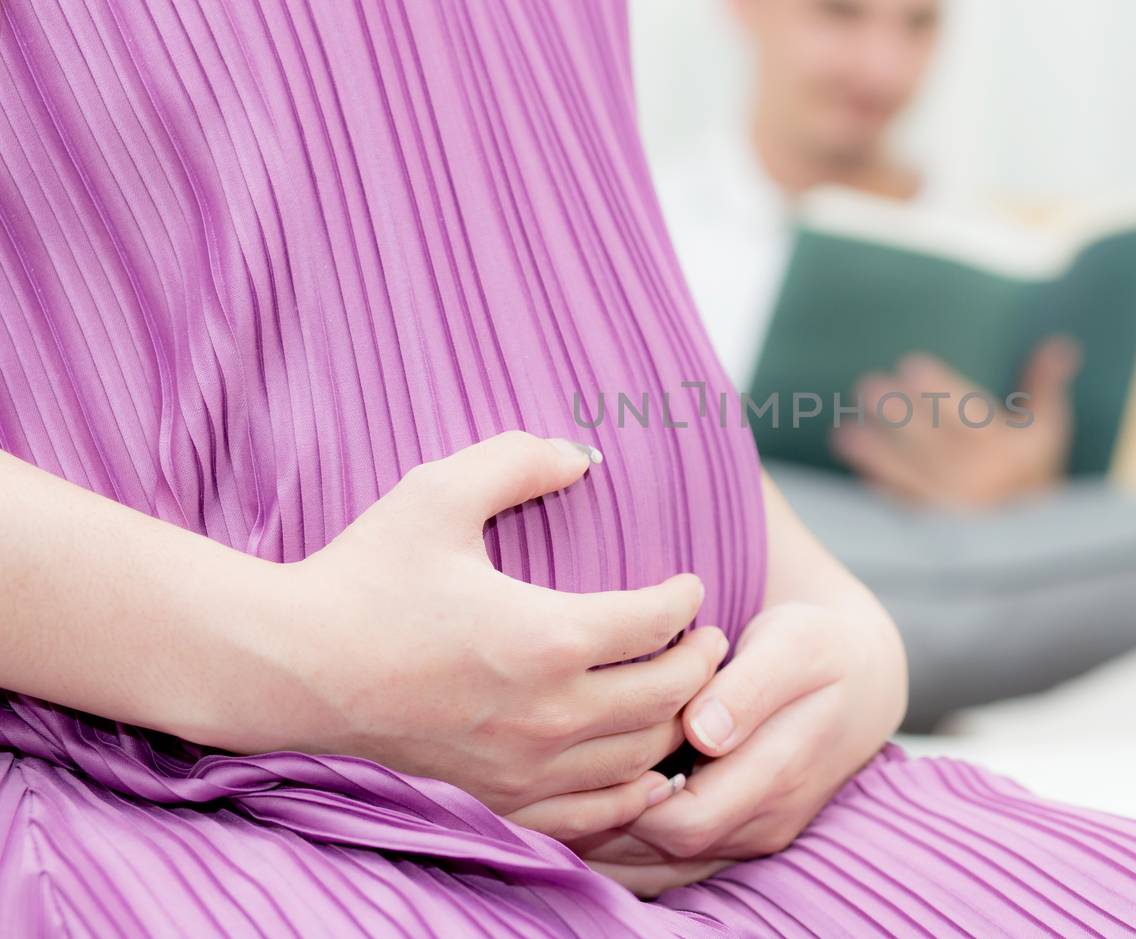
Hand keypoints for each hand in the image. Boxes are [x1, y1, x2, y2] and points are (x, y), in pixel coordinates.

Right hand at [245, 432, 726, 842]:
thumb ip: (517, 460)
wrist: (290, 668)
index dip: (686, 599)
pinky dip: (632, 793)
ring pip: (639, 757)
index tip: (690, 585)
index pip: (657, 623)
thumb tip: (582, 455)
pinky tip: (647, 775)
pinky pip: (590, 813)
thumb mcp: (437, 493)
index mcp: (547, 637)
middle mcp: (549, 713)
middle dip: (702, 662)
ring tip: (685, 693)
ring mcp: (525, 766)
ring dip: (676, 724)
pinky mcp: (497, 798)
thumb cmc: (363, 576)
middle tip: (711, 639)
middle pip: (667, 695)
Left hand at [572, 598, 903, 895]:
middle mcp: (764, 822)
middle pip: (663, 852)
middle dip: (601, 824)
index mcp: (779, 776)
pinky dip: (623, 848)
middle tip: (544, 781)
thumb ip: (750, 688)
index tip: (578, 761)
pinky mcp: (737, 835)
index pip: (685, 821)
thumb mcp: (795, 646)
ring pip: (661, 866)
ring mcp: (751, 836)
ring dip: (605, 843)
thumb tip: (704, 733)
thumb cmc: (818, 649)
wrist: (860, 677)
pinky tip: (581, 815)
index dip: (626, 802)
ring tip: (547, 802)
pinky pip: (669, 863)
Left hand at [832, 336, 1079, 507]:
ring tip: (847, 430)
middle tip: (868, 387)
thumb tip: (1062, 344)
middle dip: (897, 410)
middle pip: (930, 435)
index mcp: (1001, 446)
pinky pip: (899, 499)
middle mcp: (975, 474)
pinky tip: (852, 457)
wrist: (1030, 548)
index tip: (912, 366)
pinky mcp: (930, 525)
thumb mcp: (1047, 431)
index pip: (966, 410)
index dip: (937, 386)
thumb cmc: (1033, 475)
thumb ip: (1045, 384)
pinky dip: (874, 478)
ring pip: (907, 469)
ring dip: (875, 447)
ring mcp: (949, 501)